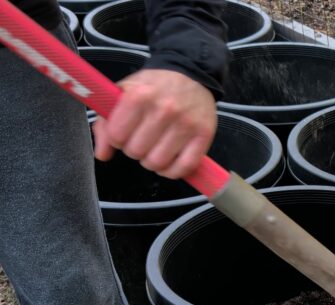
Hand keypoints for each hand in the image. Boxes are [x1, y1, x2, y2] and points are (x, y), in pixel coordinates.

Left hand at [93, 69, 216, 179]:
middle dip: (135, 150)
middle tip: (141, 140)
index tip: (124, 133)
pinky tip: (168, 163)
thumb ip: (106, 123)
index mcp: (139, 96)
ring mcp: (186, 124)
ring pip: (158, 162)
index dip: (117, 139)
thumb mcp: (123, 93)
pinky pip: (184, 166)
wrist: (191, 75)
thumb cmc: (155, 86)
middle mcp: (164, 109)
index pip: (116, 136)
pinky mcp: (203, 135)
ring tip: (154, 150)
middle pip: (136, 151)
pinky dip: (172, 171)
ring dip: (152, 162)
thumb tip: (102, 154)